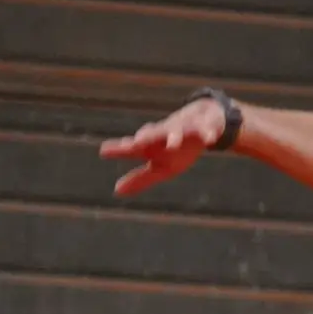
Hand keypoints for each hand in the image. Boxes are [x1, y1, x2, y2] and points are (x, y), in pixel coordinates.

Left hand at [99, 98, 226, 196]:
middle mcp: (165, 134)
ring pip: (178, 131)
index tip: (103, 151)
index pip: (133, 148)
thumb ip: (140, 178)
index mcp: (153, 145)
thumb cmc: (178, 148)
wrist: (204, 122)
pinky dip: (206, 133)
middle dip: (146, 138)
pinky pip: (206, 130)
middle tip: (136, 143)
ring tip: (172, 144)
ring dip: (174, 136)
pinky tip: (208, 139)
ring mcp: (185, 129)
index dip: (120, 150)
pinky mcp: (204, 126)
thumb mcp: (160, 167)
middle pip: (153, 135)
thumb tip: (116, 191)